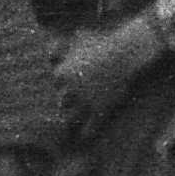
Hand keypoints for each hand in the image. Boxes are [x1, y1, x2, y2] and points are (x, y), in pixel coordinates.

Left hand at [51, 17, 161, 133]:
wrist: (124, 52)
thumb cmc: (101, 41)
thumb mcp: (77, 37)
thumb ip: (61, 45)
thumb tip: (50, 51)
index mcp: (63, 73)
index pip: (54, 84)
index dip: (58, 85)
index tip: (57, 89)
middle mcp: (71, 89)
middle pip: (61, 101)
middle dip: (63, 102)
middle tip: (61, 108)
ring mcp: (85, 101)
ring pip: (71, 117)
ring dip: (70, 121)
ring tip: (67, 129)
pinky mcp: (100, 108)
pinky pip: (91, 126)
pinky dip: (86, 133)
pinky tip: (83, 138)